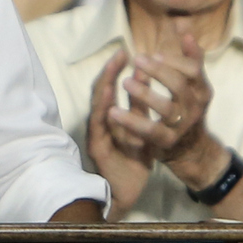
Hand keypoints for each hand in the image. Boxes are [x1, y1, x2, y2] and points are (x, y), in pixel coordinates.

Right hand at [87, 49, 153, 219]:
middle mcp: (101, 123)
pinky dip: (102, 113)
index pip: (111, 88)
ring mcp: (97, 136)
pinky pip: (100, 129)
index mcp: (112, 117)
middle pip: (101, 93)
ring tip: (111, 70)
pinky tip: (108, 101)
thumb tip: (145, 75)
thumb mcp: (142, 128)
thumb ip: (141, 105)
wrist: (125, 191)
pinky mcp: (98, 150)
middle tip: (120, 53)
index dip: (116, 70)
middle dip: (109, 73)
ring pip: (98, 108)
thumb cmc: (132, 159)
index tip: (125, 51)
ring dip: (104, 88)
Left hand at [107, 36, 229, 191]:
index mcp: (202, 90)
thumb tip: (182, 24)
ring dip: (144, 93)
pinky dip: (130, 120)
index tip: (156, 53)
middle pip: (178, 85)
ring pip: (164, 108)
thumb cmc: (186, 108)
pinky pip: (148, 130)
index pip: (194, 70)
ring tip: (125, 81)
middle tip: (138, 59)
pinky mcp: (167, 141)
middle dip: (158, 71)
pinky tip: (112, 111)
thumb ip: (188, 57)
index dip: (176, 60)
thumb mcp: (192, 84)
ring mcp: (181, 125)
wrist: (191, 149)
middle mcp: (195, 107)